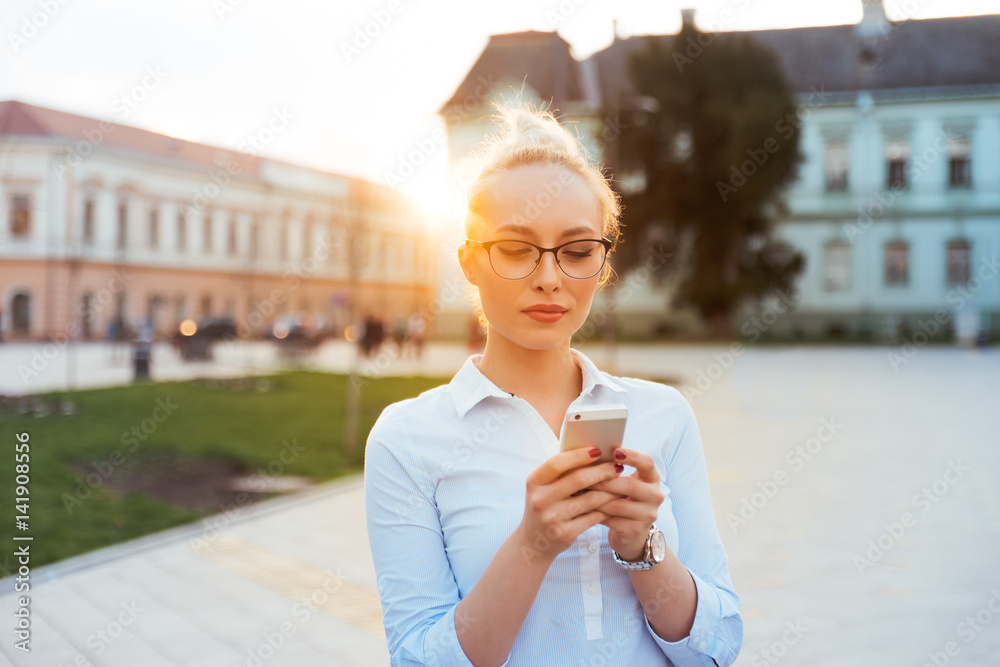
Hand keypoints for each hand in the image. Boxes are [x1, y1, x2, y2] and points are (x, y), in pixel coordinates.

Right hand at [518, 447, 622, 562]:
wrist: (534, 542)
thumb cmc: (545, 506)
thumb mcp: (544, 488)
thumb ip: (561, 472)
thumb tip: (593, 454)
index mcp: (534, 482)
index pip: (557, 463)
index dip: (579, 455)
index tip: (598, 450)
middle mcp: (540, 499)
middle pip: (578, 479)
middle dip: (602, 472)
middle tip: (617, 467)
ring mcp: (552, 518)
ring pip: (590, 499)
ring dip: (609, 491)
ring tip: (620, 485)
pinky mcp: (565, 533)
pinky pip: (593, 517)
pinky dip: (606, 509)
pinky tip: (614, 504)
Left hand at [588, 448, 664, 561]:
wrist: (631, 533)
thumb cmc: (622, 500)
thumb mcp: (623, 483)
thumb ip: (613, 469)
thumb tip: (589, 453)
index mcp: (652, 478)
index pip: (647, 463)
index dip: (632, 456)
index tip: (615, 452)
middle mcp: (655, 496)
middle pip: (629, 485)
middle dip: (604, 481)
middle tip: (583, 477)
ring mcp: (647, 515)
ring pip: (617, 504)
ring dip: (596, 498)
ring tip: (579, 492)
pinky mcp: (636, 530)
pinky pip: (612, 520)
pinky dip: (595, 513)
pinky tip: (583, 508)